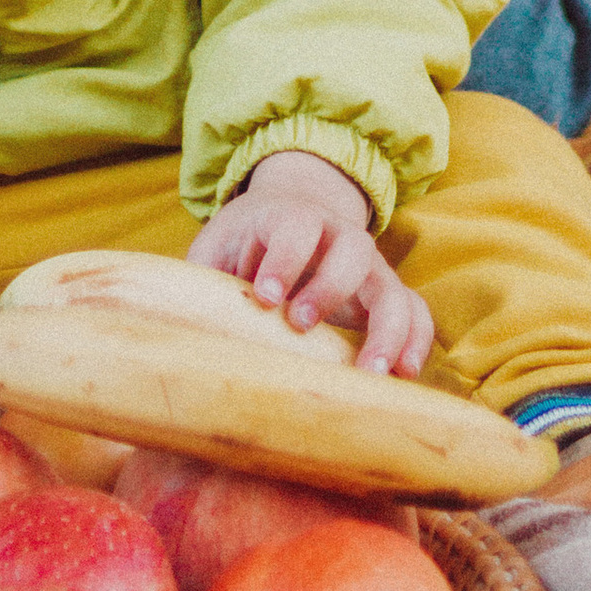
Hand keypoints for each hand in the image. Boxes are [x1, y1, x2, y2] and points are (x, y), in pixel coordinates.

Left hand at [190, 149, 433, 377]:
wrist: (291, 216)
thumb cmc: (244, 244)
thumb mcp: (216, 249)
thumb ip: (201, 279)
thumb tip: (174, 326)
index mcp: (291, 217)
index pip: (293, 226)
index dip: (282, 259)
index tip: (265, 296)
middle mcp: (338, 236)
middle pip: (351, 250)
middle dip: (329, 289)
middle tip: (301, 325)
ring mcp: (369, 265)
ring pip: (392, 287)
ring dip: (386, 329)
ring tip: (369, 374)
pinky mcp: (386, 294)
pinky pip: (416, 311)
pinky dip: (416, 340)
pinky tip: (405, 375)